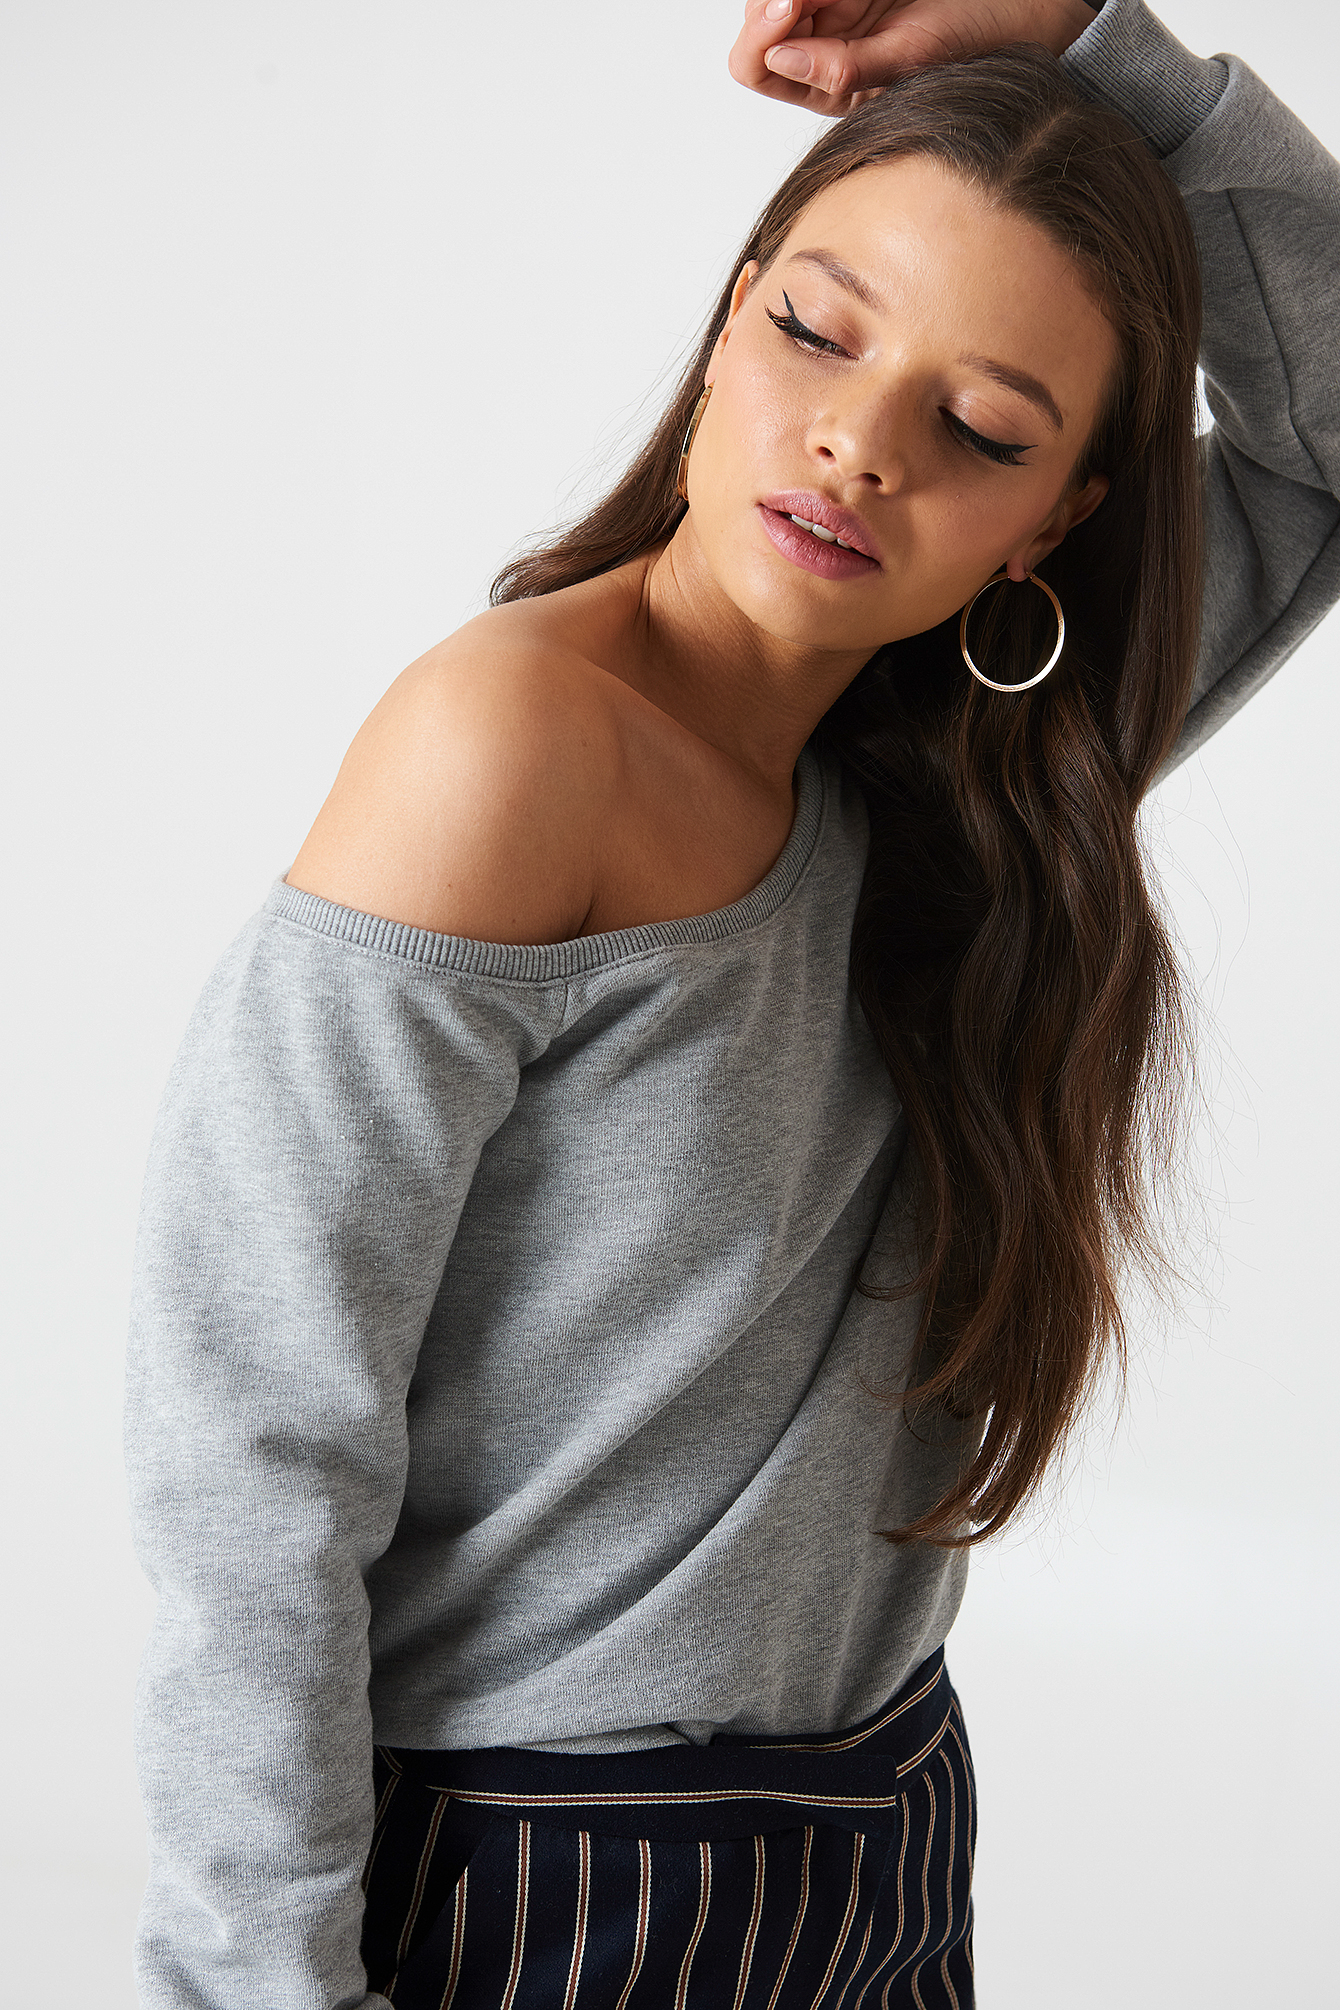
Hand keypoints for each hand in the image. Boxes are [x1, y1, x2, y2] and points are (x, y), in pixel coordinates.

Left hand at [728, 0, 1099, 117]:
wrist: (1025, 13)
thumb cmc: (976, 48)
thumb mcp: (911, 61)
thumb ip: (846, 69)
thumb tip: (784, 59)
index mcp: (828, 85)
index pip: (757, 65)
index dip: (759, 35)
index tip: (788, 4)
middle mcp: (824, 45)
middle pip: (758, 19)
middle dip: (770, 0)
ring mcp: (837, 7)